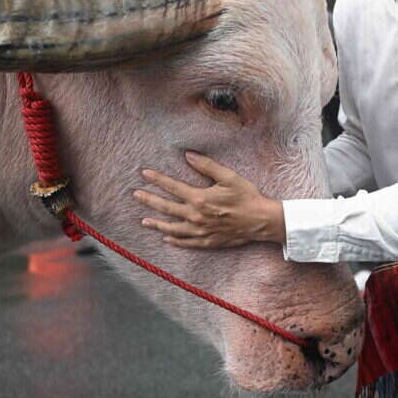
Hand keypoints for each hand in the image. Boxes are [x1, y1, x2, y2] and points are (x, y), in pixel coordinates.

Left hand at [133, 152, 285, 248]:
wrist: (261, 221)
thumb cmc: (246, 196)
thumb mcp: (228, 176)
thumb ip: (207, 166)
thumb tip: (188, 155)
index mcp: (200, 198)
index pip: (172, 187)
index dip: (157, 179)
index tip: (145, 173)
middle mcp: (196, 216)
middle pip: (166, 208)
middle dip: (149, 200)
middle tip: (136, 195)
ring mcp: (200, 231)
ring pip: (172, 228)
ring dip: (157, 224)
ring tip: (144, 221)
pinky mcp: (207, 241)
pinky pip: (186, 242)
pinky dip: (174, 240)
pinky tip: (166, 238)